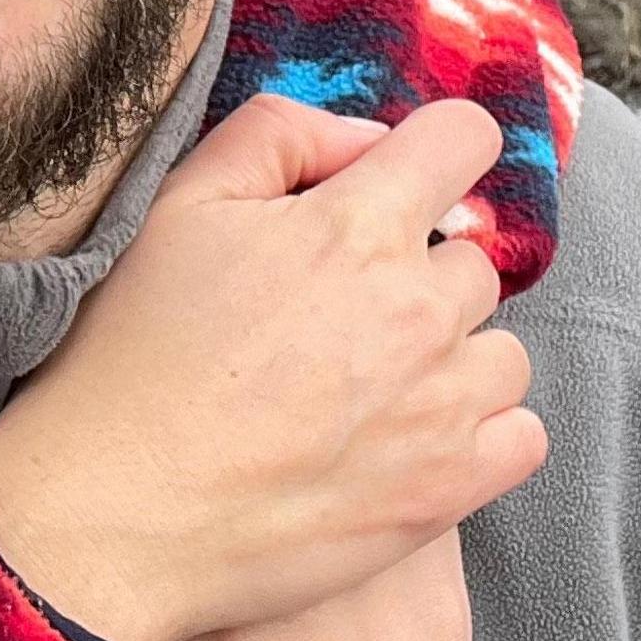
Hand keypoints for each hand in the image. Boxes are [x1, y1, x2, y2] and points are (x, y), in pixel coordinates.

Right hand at [0, 97, 546, 640]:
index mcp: (355, 225)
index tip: (403, 184)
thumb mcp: (178, 202)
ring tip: (370, 384)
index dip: (437, 149)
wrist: (118, 504)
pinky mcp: (450, 489)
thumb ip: (280, 136)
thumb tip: (368, 141)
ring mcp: (443, 404)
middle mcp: (417, 308)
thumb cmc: (136, 349)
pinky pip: (522, 435)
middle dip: (416, 272)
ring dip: (452, 355)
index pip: (463, 139)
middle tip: (336, 313)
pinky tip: (409, 437)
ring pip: (502, 350)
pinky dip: (479, 431)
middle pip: (472, 260)